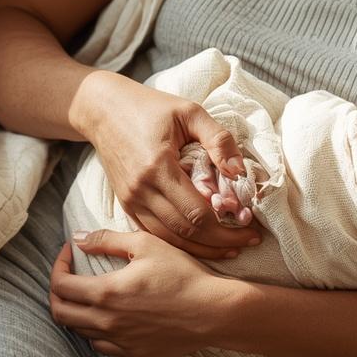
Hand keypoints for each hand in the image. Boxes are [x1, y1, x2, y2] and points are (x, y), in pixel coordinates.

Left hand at [50, 229, 236, 356]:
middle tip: (67, 275)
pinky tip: (105, 317)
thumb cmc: (182, 274)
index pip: (60, 285)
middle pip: (60, 313)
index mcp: (105, 293)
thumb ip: (107, 241)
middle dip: (56, 292)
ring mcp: (119, 340)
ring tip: (86, 294)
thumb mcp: (145, 244)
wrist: (212, 312)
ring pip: (78, 332)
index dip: (57, 265)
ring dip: (74, 311)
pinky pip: (100, 346)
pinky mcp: (134, 353)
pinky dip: (94, 331)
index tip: (68, 252)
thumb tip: (79, 239)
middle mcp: (106, 321)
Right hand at [76, 73, 260, 257]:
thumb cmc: (150, 107)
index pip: (197, 212)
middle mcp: (141, 189)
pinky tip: (200, 243)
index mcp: (158, 166)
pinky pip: (154, 233)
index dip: (227, 229)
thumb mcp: (189, 111)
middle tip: (247, 242)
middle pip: (185, 230)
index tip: (251, 231)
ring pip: (169, 238)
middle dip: (219, 242)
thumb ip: (217, 139)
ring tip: (229, 248)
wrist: (104, 110)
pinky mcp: (126, 204)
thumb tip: (239, 171)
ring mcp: (131, 200)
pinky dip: (178, 243)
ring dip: (200, 248)